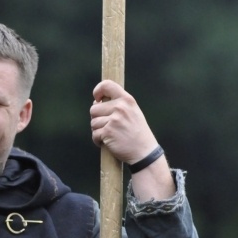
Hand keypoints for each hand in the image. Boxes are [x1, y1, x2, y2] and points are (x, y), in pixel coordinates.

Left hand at [90, 80, 174, 199]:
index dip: (98, 90)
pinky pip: (94, 134)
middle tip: (108, 126)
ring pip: (93, 123)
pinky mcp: (107, 132)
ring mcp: (114, 120)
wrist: (144, 152)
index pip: (107, 85)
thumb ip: (117, 105)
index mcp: (127, 100)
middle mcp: (120, 108)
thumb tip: (96, 102)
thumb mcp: (133, 112)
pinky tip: (108, 142)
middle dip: (97, 119)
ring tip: (111, 135)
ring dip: (98, 131)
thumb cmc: (137, 133)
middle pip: (94, 109)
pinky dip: (98, 140)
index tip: (96, 98)